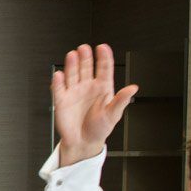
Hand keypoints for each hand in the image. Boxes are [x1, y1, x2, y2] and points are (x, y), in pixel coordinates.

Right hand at [52, 43, 137, 166]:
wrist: (83, 142)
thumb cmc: (99, 128)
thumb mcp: (113, 114)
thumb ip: (121, 100)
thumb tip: (132, 88)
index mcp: (103, 88)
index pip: (104, 69)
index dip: (104, 57)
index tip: (103, 48)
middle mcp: (88, 87)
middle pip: (86, 67)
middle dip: (85, 57)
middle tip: (84, 48)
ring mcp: (74, 92)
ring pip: (72, 74)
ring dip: (72, 64)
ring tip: (72, 55)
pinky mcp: (62, 100)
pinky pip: (59, 88)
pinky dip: (58, 81)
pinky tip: (59, 75)